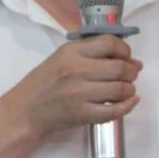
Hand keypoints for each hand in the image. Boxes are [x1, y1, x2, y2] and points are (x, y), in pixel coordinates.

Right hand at [4, 35, 142, 139]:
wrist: (26, 110)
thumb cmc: (45, 82)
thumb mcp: (62, 57)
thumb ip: (92, 53)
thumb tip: (131, 60)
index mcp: (71, 52)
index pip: (109, 43)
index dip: (125, 50)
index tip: (127, 56)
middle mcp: (75, 70)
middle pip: (119, 67)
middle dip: (132, 71)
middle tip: (131, 74)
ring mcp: (79, 94)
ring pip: (120, 89)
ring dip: (130, 89)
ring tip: (127, 89)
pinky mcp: (82, 114)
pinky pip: (114, 111)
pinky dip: (127, 106)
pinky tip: (129, 102)